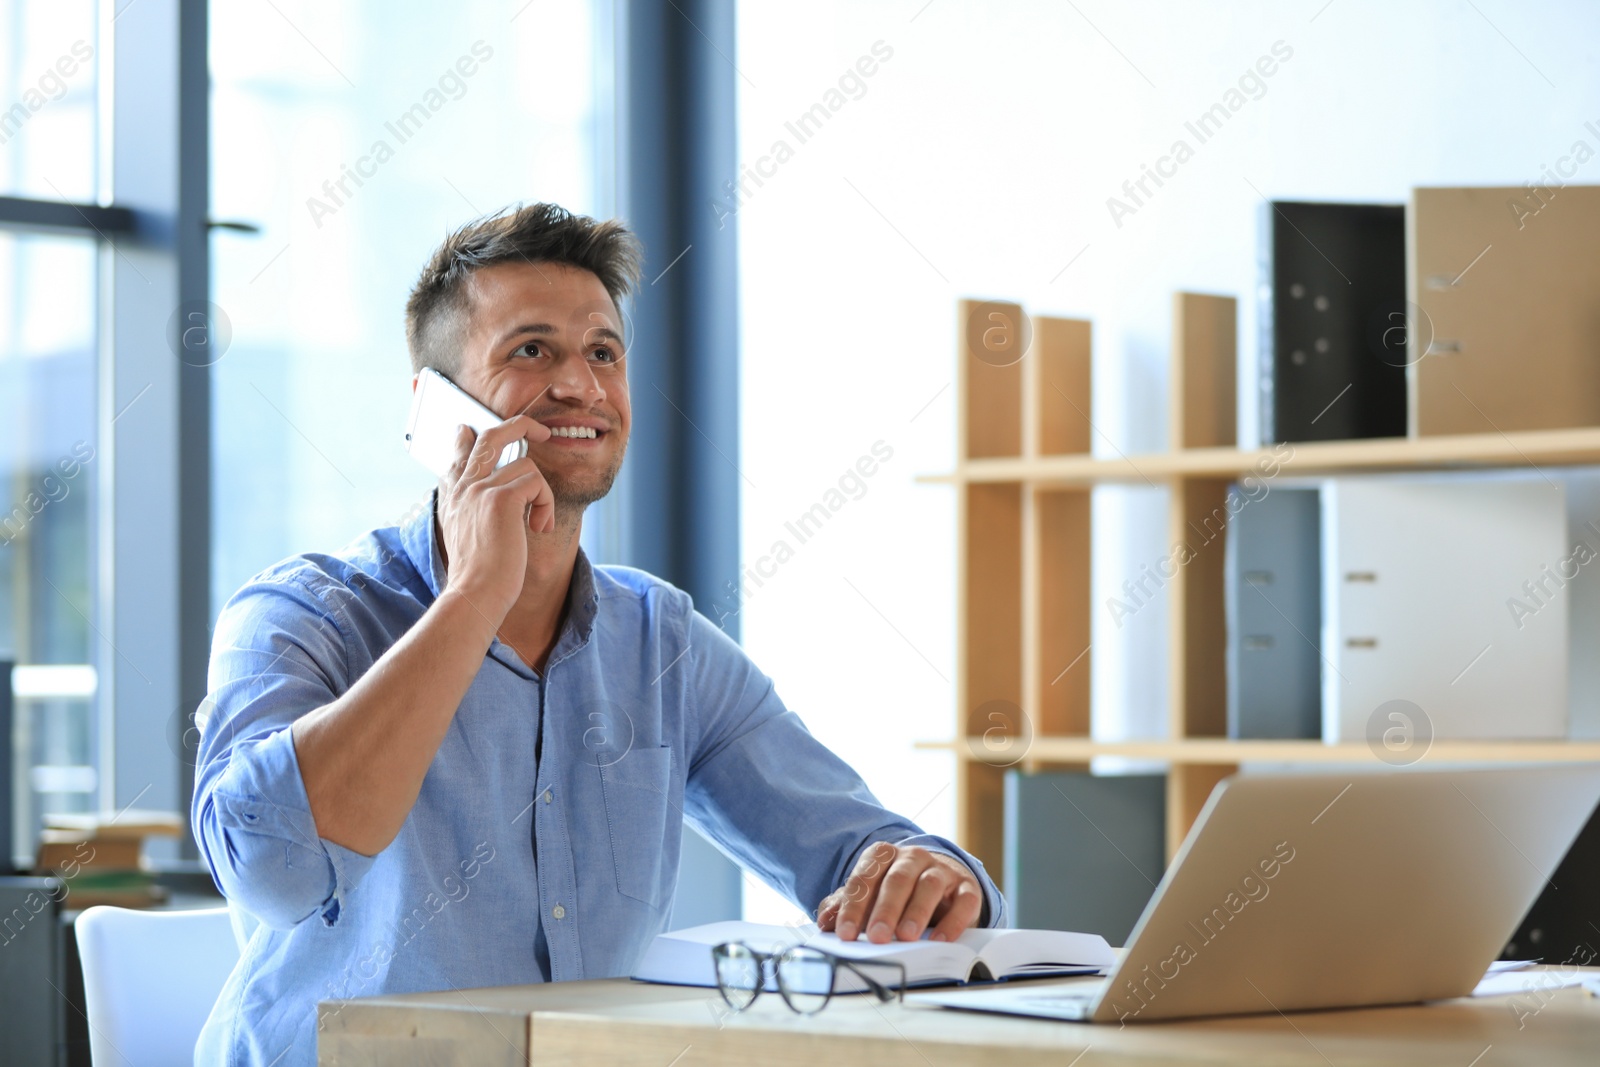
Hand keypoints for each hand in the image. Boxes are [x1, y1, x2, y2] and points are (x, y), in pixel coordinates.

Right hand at [436, 417, 554, 622]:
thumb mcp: (467, 535)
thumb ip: (473, 509)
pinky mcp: (501, 499)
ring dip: (542, 494)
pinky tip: (539, 528)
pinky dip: (546, 504)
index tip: (466, 429)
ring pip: (526, 465)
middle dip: (520, 425)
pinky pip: (537, 483)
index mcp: (455, 495)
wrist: (475, 594)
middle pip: (491, 437)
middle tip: (541, 431)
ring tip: (538, 523)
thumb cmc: (478, 573)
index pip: (459, 453)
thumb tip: (494, 492)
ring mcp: (480, 489)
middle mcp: (464, 487)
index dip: (466, 438)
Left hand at [816, 842, 984, 943]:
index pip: (864, 878)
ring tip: (907, 936)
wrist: (942, 886)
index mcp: (883, 855)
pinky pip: (963, 901)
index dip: (853, 907)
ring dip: (916, 911)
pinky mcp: (966, 887)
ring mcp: (941, 870)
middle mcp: (913, 857)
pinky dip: (953, 921)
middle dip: (885, 910)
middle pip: (896, 880)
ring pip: (929, 885)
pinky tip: (940, 939)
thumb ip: (845, 906)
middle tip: (876, 937)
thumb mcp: (869, 897)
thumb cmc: (897, 893)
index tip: (844, 934)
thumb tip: (826, 921)